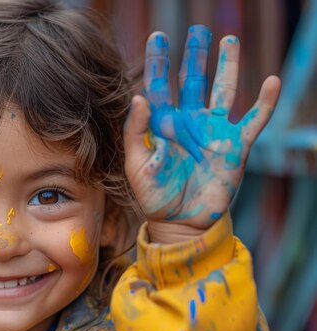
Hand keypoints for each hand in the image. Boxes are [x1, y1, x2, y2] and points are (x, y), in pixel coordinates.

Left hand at [124, 25, 279, 242]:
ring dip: (227, 67)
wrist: (180, 222)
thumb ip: (136, 132)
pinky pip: (254, 121)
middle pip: (192, 81)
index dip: (158, 62)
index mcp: (162, 125)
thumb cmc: (154, 196)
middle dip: (195, 56)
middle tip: (198, 30)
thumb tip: (140, 97)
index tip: (158, 37)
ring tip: (228, 40)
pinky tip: (272, 81)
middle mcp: (188, 122)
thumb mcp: (137, 165)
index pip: (159, 87)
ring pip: (222, 92)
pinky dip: (265, 103)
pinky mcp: (234, 147)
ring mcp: (213, 132)